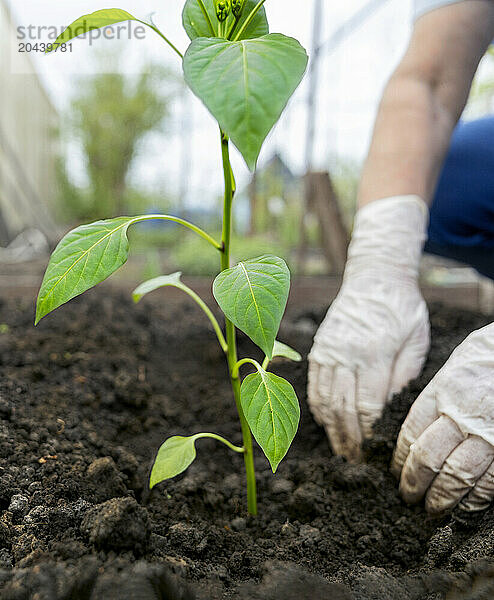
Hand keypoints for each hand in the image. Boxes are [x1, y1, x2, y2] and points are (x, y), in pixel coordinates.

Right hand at [308, 196, 429, 460]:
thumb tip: (393, 411)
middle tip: (356, 461)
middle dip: (349, 440)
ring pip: (324, 400)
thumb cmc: (402, 309)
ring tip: (341, 449)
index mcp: (374, 353)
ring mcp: (328, 351)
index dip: (369, 434)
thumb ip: (404, 376)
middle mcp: (345, 354)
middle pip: (342, 408)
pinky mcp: (319, 349)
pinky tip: (327, 423)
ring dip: (331, 429)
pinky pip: (314, 386)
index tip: (374, 453)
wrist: (374, 278)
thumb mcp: (416, 341)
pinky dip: (319, 408)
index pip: (367, 406)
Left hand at [392, 323, 493, 513]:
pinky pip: (489, 481)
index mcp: (441, 392)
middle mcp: (460, 414)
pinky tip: (465, 508)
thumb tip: (416, 430)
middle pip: (427, 458)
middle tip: (406, 497)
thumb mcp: (453, 368)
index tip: (395, 472)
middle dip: (413, 483)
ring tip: (431, 508)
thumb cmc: (487, 356)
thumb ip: (435, 398)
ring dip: (441, 497)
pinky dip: (474, 499)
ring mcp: (487, 432)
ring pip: (455, 474)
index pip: (410, 433)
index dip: (399, 458)